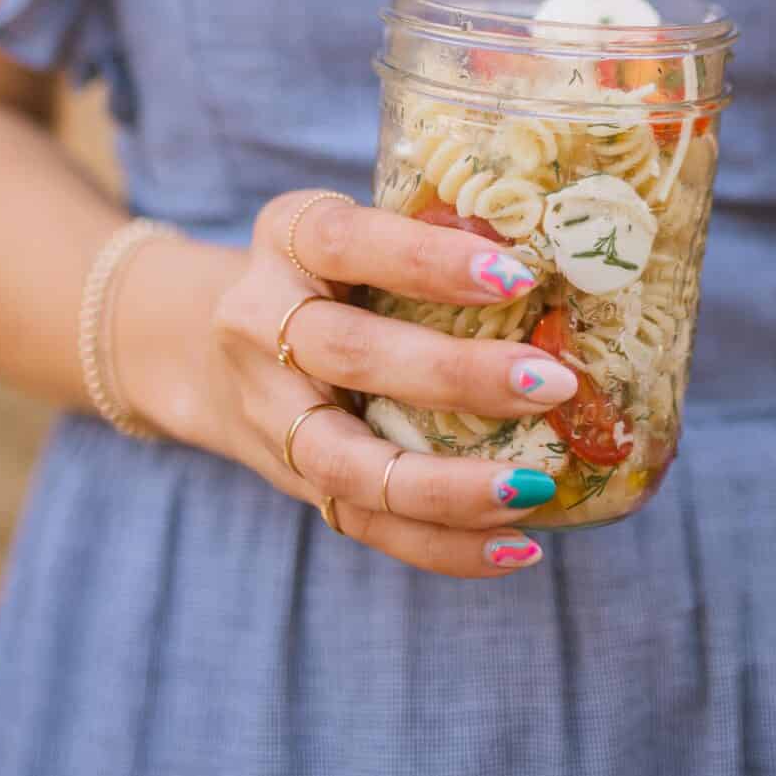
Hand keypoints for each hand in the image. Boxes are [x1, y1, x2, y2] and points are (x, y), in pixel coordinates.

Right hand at [117, 191, 577, 577]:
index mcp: (288, 237)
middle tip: (552, 383)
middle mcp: (260, 321)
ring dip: (446, 485)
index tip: (516, 275)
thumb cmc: (323, 272)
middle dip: (455, 375)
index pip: (348, 240)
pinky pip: (363, 522)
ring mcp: (270, 410)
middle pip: (349, 354)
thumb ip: (429, 235)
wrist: (199, 345)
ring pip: (347, 460)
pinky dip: (442, 546)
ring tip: (535, 488)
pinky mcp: (292, 479)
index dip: (427, 261)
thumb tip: (577, 253)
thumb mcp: (350, 229)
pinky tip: (518, 547)